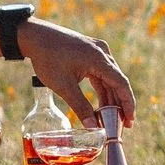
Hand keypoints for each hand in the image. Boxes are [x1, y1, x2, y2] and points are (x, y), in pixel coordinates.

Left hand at [21, 18, 136, 125]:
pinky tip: (102, 105)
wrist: (34, 36)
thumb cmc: (47, 58)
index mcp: (99, 59)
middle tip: (122, 125)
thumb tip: (93, 128)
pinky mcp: (90, 52)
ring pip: (110, 78)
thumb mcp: (64, 86)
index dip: (128, 104)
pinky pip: (102, 73)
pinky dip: (103, 89)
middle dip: (120, 105)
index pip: (121, 84)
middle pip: (118, 82)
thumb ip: (81, 107)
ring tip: (112, 118)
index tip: (130, 121)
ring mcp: (97, 51)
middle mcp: (102, 52)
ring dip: (111, 98)